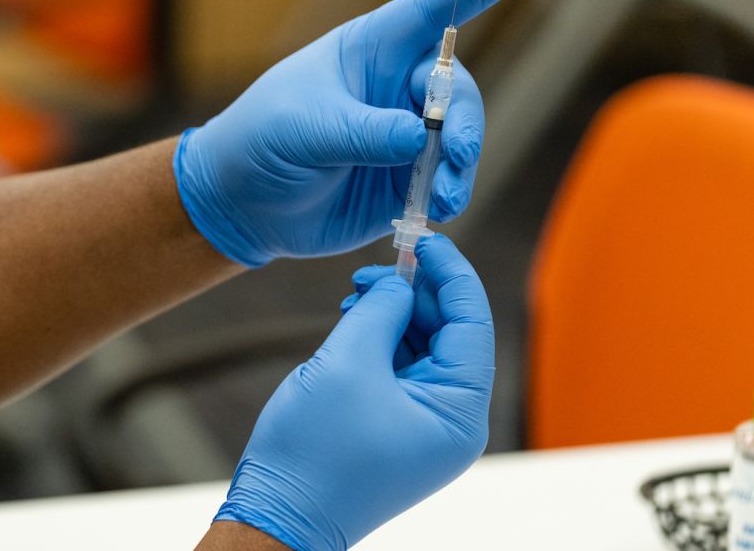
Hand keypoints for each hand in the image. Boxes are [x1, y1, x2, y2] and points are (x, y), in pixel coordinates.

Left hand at [173, 0, 543, 266]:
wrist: (240, 204)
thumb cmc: (260, 142)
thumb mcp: (303, 128)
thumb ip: (361, 131)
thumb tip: (417, 139)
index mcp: (371, 49)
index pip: (435, 9)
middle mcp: (396, 84)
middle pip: (457, 87)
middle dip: (466, 119)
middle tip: (457, 153)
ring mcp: (405, 132)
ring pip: (460, 135)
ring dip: (462, 163)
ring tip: (446, 194)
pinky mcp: (406, 177)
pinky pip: (447, 178)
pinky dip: (451, 191)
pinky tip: (438, 208)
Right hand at [215, 236, 494, 550]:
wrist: (280, 515)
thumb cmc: (315, 451)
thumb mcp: (348, 363)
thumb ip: (380, 311)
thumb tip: (399, 282)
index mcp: (459, 411)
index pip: (472, 322)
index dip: (451, 273)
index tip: (425, 238)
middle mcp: (452, 421)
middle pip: (450, 333)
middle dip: (414, 293)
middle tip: (374, 267)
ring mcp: (425, 427)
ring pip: (423, 348)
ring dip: (393, 315)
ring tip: (354, 297)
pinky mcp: (397, 428)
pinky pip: (401, 370)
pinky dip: (380, 340)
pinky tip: (352, 324)